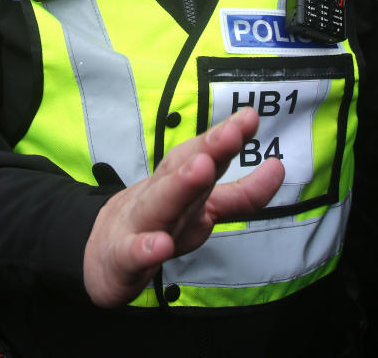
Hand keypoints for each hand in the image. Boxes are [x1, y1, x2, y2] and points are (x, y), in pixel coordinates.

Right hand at [82, 107, 283, 306]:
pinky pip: (134, 254)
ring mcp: (140, 225)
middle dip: (210, 151)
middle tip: (232, 133)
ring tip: (200, 169)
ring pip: (161, 205)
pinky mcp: (122, 258)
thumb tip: (277, 167)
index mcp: (182, 186)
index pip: (208, 160)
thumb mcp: (196, 207)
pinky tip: (158, 246)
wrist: (99, 254)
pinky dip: (145, 249)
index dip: (231, 142)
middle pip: (186, 172)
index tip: (251, 118)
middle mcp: (164, 199)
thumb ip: (239, 193)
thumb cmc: (152, 223)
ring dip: (181, 186)